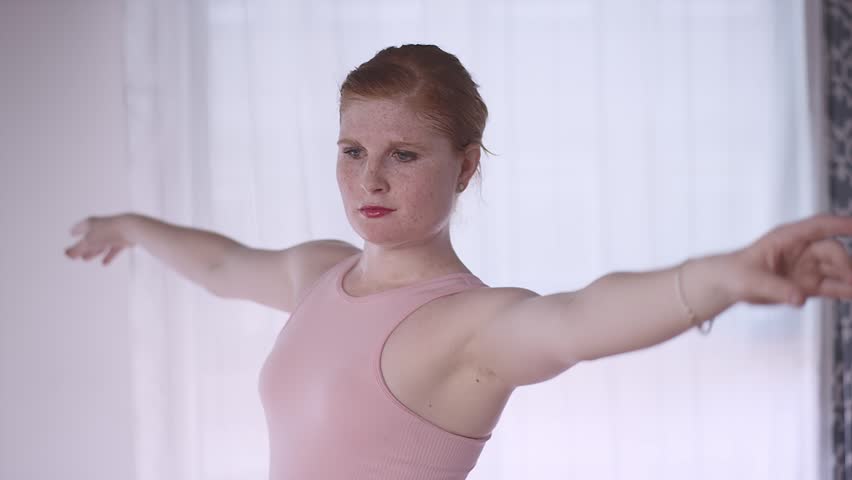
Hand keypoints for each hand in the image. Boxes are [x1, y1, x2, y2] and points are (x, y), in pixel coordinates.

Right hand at [65, 214, 133, 265]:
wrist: (131, 229)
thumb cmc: (108, 232)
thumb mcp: (88, 242)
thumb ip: (77, 249)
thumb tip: (66, 254)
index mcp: (91, 223)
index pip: (80, 227)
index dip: (75, 231)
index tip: (71, 233)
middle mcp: (102, 226)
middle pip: (91, 237)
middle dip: (83, 246)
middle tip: (77, 255)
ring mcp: (113, 232)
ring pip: (101, 243)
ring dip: (94, 252)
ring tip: (86, 259)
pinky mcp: (123, 239)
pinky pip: (113, 248)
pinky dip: (108, 255)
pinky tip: (104, 263)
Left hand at [729, 213, 851, 306]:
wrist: (727, 286)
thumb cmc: (735, 273)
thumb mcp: (751, 280)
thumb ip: (776, 288)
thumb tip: (799, 298)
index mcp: (786, 238)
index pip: (818, 226)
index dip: (841, 223)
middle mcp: (801, 250)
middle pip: (832, 250)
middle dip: (846, 262)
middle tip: (851, 279)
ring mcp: (806, 268)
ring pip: (837, 269)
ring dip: (850, 277)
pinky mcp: (808, 285)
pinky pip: (833, 287)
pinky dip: (846, 290)